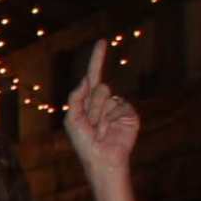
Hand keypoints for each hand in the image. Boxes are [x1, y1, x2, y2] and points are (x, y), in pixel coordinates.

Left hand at [60, 37, 136, 176]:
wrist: (102, 158)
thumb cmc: (84, 142)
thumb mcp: (72, 119)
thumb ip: (75, 98)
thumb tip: (86, 80)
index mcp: (89, 100)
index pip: (93, 75)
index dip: (97, 58)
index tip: (102, 41)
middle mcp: (104, 100)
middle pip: (98, 87)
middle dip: (92, 106)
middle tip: (91, 124)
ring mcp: (118, 105)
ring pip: (108, 96)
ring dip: (100, 114)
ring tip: (100, 129)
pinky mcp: (129, 112)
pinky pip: (119, 105)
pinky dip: (112, 118)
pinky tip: (111, 129)